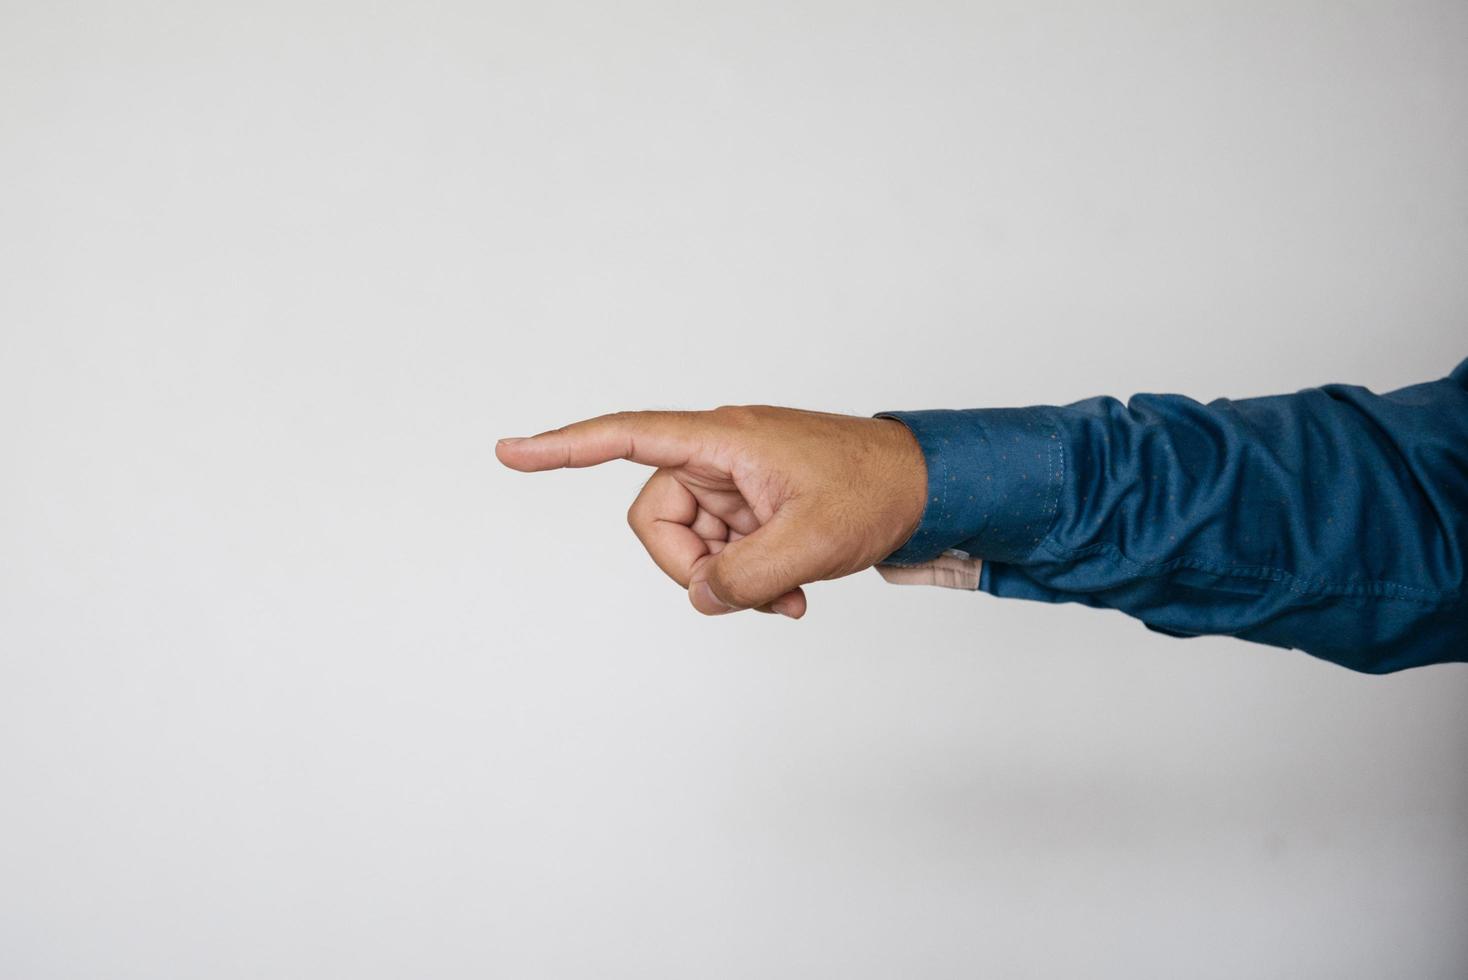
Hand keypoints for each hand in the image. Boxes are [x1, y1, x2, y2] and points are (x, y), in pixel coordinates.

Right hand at [495, 405, 927, 617]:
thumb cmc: (875, 489)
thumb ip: (742, 578)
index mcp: (722, 440)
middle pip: (656, 517)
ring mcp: (736, 480)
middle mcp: (718, 454)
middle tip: (744, 593)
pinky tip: (791, 598)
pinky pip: (724, 549)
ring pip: (691, 542)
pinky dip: (747, 579)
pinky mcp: (754, 503)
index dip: (563, 447)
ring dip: (728, 580)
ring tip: (785, 597)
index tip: (510, 452)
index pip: (626, 438)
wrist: (928, 485)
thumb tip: (702, 596)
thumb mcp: (808, 543)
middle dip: (690, 567)